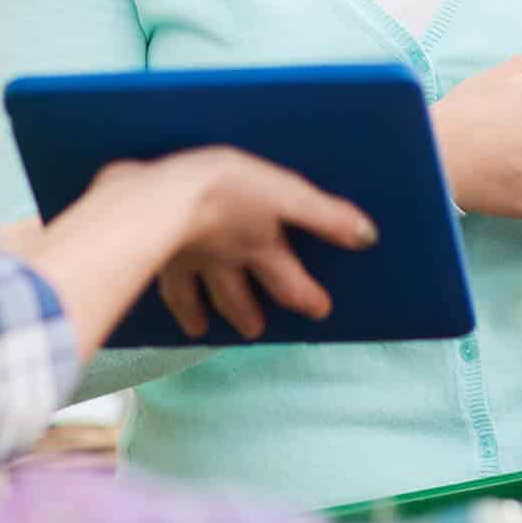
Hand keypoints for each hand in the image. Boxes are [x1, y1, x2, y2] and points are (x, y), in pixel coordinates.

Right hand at [128, 148, 377, 340]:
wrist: (158, 198)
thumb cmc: (224, 190)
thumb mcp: (284, 194)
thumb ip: (324, 216)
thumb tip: (368, 238)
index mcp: (258, 247)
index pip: (288, 281)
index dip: (306, 296)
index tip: (320, 311)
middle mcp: (222, 260)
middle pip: (237, 294)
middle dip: (247, 313)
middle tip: (255, 332)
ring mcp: (185, 259)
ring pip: (193, 293)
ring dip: (199, 310)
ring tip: (200, 327)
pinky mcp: (153, 248)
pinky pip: (160, 280)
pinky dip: (164, 293)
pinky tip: (154, 286)